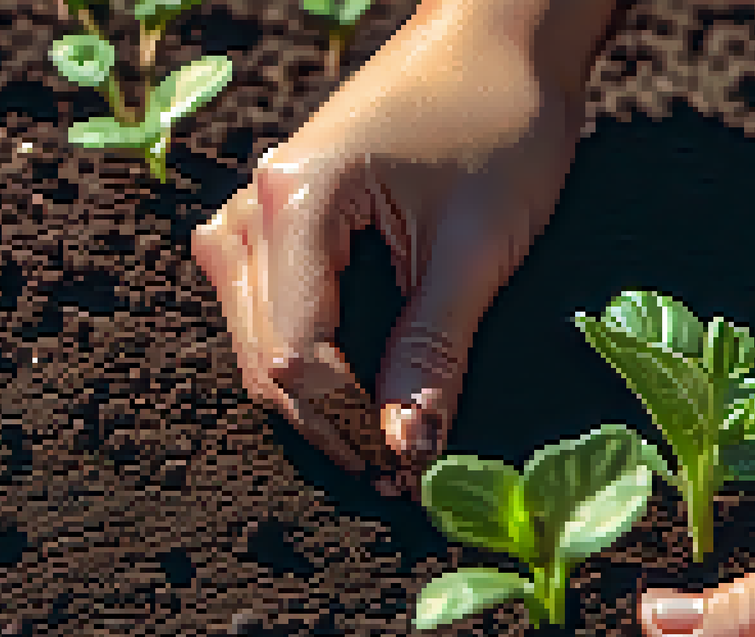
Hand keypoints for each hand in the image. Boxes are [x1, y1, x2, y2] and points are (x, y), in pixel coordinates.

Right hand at [192, 1, 585, 487]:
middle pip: (262, 353)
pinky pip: (264, 302)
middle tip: (397, 473)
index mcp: (295, 201)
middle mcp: (254, 201)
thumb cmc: (500, 120)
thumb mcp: (477, 249)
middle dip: (327, 423)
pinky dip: (304, 351)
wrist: (498, 38)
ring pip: (254, 335)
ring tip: (378, 440)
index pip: (295, 353)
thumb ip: (434, 353)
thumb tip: (407, 451)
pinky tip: (353, 385)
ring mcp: (257, 203)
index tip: (404, 470)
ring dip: (311, 396)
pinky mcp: (280, 208)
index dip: (348, 423)